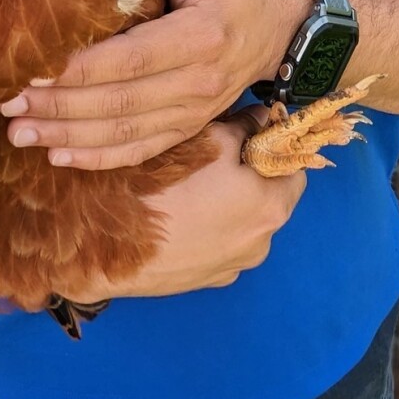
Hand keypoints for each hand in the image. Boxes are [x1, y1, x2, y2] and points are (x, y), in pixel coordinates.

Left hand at [0, 0, 310, 169]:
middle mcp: (194, 83)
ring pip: (123, 133)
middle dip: (58, 108)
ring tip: (18, 133)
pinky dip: (97, 158)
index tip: (31, 70)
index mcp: (198, 38)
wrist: (277, 33)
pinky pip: (139, 151)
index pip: (128, 59)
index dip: (77, 70)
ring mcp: (191, 113)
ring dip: (66, 137)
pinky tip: (58, 156)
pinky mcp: (186, 129)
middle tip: (7, 104)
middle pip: (117, 103)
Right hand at [52, 109, 305, 300]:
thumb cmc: (163, 183)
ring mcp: (231, 267)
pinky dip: (206, 227)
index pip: (293, 168)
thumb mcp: (209, 136)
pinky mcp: (204, 281)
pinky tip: (176, 212)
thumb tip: (264, 118)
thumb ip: (245, 125)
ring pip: (240, 220)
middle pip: (267, 196)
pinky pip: (217, 243)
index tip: (249, 131)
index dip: (274, 145)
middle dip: (246, 172)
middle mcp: (261, 245)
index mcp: (271, 207)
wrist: (105, 245)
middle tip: (210, 153)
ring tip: (187, 183)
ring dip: (225, 201)